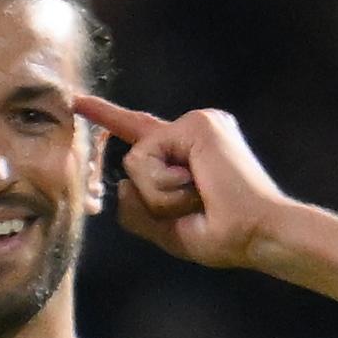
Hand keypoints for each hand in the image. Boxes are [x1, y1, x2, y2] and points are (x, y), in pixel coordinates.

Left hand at [73, 96, 291, 269]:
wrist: (258, 234)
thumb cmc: (224, 236)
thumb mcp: (167, 230)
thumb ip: (137, 211)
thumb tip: (123, 186)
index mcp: (189, 153)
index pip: (140, 132)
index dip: (108, 116)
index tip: (79, 101)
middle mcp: (192, 132)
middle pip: (135, 162)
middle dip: (154, 198)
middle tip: (199, 205)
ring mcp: (196, 124)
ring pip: (136, 161)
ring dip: (159, 195)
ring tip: (198, 196)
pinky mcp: (197, 124)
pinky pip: (146, 157)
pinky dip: (164, 185)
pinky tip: (197, 185)